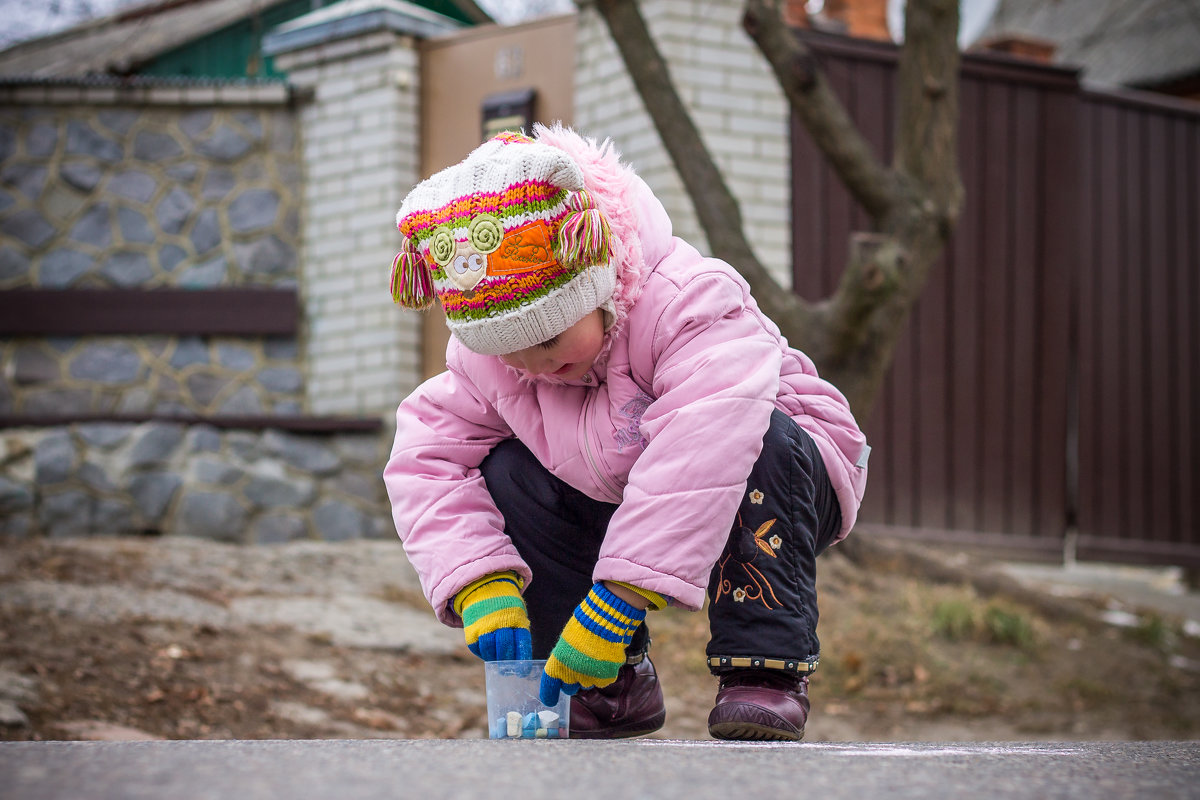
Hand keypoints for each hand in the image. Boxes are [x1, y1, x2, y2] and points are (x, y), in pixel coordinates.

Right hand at [453, 572, 531, 660]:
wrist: (484, 588)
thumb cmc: (506, 607)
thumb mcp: (517, 614)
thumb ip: (519, 633)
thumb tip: (521, 660)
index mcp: (516, 619)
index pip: (522, 643)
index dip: (522, 659)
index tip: (523, 671)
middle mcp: (500, 623)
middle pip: (505, 648)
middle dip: (507, 661)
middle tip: (508, 668)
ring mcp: (484, 626)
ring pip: (489, 650)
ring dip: (494, 658)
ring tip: (497, 659)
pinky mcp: (471, 630)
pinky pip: (477, 649)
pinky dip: (482, 653)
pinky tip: (487, 651)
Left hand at [539, 582, 645, 705]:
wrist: (605, 620)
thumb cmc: (583, 626)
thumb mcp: (567, 641)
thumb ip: (565, 659)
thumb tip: (568, 669)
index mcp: (558, 664)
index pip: (549, 686)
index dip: (549, 695)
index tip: (550, 701)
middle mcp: (571, 674)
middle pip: (569, 688)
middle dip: (572, 682)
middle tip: (579, 667)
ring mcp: (589, 677)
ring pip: (587, 684)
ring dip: (589, 676)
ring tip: (595, 657)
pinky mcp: (605, 677)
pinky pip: (603, 681)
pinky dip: (604, 673)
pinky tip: (605, 658)